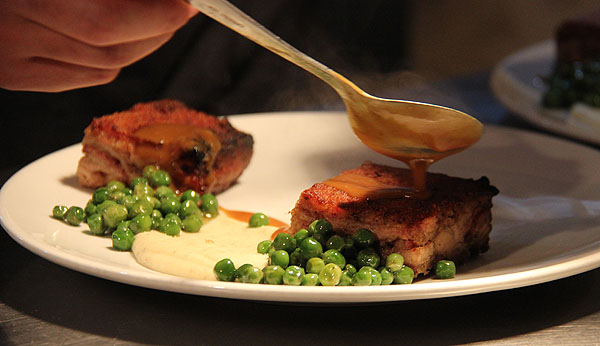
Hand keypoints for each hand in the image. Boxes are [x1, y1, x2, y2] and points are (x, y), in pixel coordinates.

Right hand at [0, 0, 196, 91]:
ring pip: (104, 67)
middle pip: (111, 50)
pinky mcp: (15, 73)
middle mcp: (13, 32)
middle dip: (158, 29)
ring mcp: (12, 59)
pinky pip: (84, 75)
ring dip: (143, 44)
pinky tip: (124, 37)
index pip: (107, 21)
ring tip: (159, 17)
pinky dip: (113, 59)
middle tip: (181, 9)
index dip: (157, 16)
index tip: (185, 4)